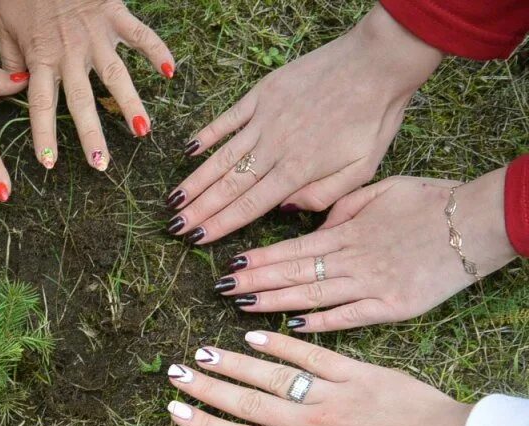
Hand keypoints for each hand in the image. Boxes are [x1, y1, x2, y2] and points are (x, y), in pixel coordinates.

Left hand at [0, 0, 172, 169]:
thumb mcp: (2, 24)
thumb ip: (9, 60)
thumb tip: (15, 89)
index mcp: (40, 57)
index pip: (41, 104)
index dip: (44, 134)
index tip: (48, 163)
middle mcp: (69, 52)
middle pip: (81, 100)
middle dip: (91, 135)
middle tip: (101, 164)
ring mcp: (95, 35)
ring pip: (115, 75)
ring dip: (129, 104)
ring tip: (142, 132)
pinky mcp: (114, 14)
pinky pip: (140, 35)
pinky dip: (157, 51)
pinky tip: (171, 71)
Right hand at [166, 4, 441, 244]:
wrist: (378, 63)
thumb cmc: (375, 118)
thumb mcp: (363, 169)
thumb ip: (324, 195)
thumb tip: (286, 209)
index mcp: (298, 170)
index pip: (250, 206)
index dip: (220, 224)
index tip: (196, 238)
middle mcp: (274, 147)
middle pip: (228, 186)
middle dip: (198, 210)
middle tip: (172, 227)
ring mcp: (265, 119)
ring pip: (222, 157)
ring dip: (195, 180)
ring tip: (174, 200)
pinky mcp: (263, 94)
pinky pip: (228, 118)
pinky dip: (207, 134)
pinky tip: (188, 151)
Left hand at [214, 169, 516, 331]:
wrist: (478, 221)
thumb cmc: (428, 200)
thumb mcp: (377, 191)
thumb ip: (338, 210)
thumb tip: (308, 226)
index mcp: (346, 232)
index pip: (290, 249)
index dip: (257, 258)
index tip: (229, 265)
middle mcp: (353, 260)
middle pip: (292, 274)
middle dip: (253, 282)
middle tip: (220, 290)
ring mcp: (372, 286)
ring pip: (312, 296)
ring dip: (274, 303)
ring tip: (242, 306)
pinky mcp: (393, 307)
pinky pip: (349, 318)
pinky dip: (320, 323)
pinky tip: (291, 327)